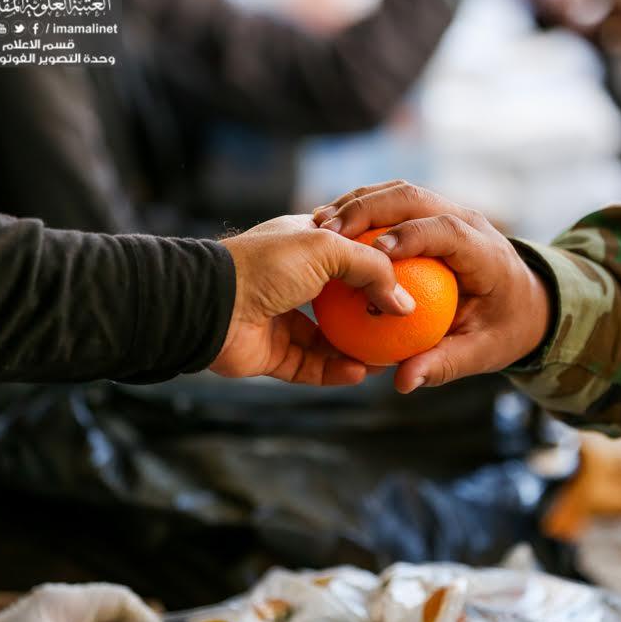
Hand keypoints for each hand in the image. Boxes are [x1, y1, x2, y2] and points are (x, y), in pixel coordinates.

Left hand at [213, 214, 415, 384]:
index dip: (377, 271)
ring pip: (326, 340)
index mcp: (303, 247)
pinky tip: (360, 373)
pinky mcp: (271, 353)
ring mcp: (280, 319)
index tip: (409, 286)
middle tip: (401, 331)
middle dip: (371, 318)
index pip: (348, 256)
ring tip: (387, 360)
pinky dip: (334, 371)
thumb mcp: (328, 248)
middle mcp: (292, 281)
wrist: (211, 302)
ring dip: (356, 351)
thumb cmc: (267, 263)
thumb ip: (373, 269)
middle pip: (341, 303)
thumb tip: (404, 303)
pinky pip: (309, 366)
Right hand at [313, 181, 552, 392]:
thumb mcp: (483, 353)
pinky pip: (390, 202)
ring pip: (398, 191)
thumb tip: (404, 381)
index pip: (447, 231)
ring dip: (357, 203)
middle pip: (414, 197)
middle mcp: (468, 221)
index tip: (375, 253)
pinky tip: (328, 228)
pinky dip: (360, 208)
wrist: (523, 301)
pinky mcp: (429, 213)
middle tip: (329, 232)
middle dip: (369, 208)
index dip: (411, 236)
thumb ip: (444, 365)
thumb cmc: (503, 329)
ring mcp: (447, 211)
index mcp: (487, 253)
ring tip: (319, 225)